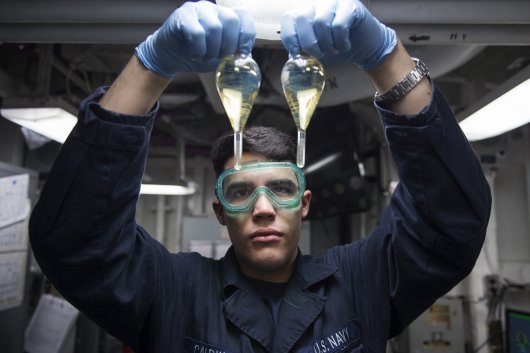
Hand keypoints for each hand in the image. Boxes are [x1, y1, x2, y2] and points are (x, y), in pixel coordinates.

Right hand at [135, 1, 255, 76]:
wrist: (170, 57)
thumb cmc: (196, 55)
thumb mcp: (220, 56)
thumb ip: (233, 54)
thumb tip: (246, 57)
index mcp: (225, 17)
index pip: (244, 16)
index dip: (247, 35)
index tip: (242, 53)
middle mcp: (213, 9)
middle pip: (231, 21)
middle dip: (229, 45)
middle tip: (220, 57)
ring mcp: (198, 10)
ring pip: (215, 28)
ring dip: (212, 50)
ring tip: (205, 57)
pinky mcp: (183, 16)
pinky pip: (198, 33)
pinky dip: (199, 50)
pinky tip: (195, 55)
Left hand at [280, 0, 395, 69]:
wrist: (365, 48)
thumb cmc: (338, 49)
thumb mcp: (317, 53)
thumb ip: (303, 52)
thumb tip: (293, 58)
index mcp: (306, 14)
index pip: (289, 19)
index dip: (290, 38)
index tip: (298, 53)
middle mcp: (318, 5)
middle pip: (302, 19)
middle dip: (309, 44)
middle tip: (320, 55)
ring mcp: (334, 3)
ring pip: (320, 22)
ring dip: (327, 44)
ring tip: (334, 50)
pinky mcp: (350, 6)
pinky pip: (339, 25)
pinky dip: (340, 41)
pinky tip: (344, 45)